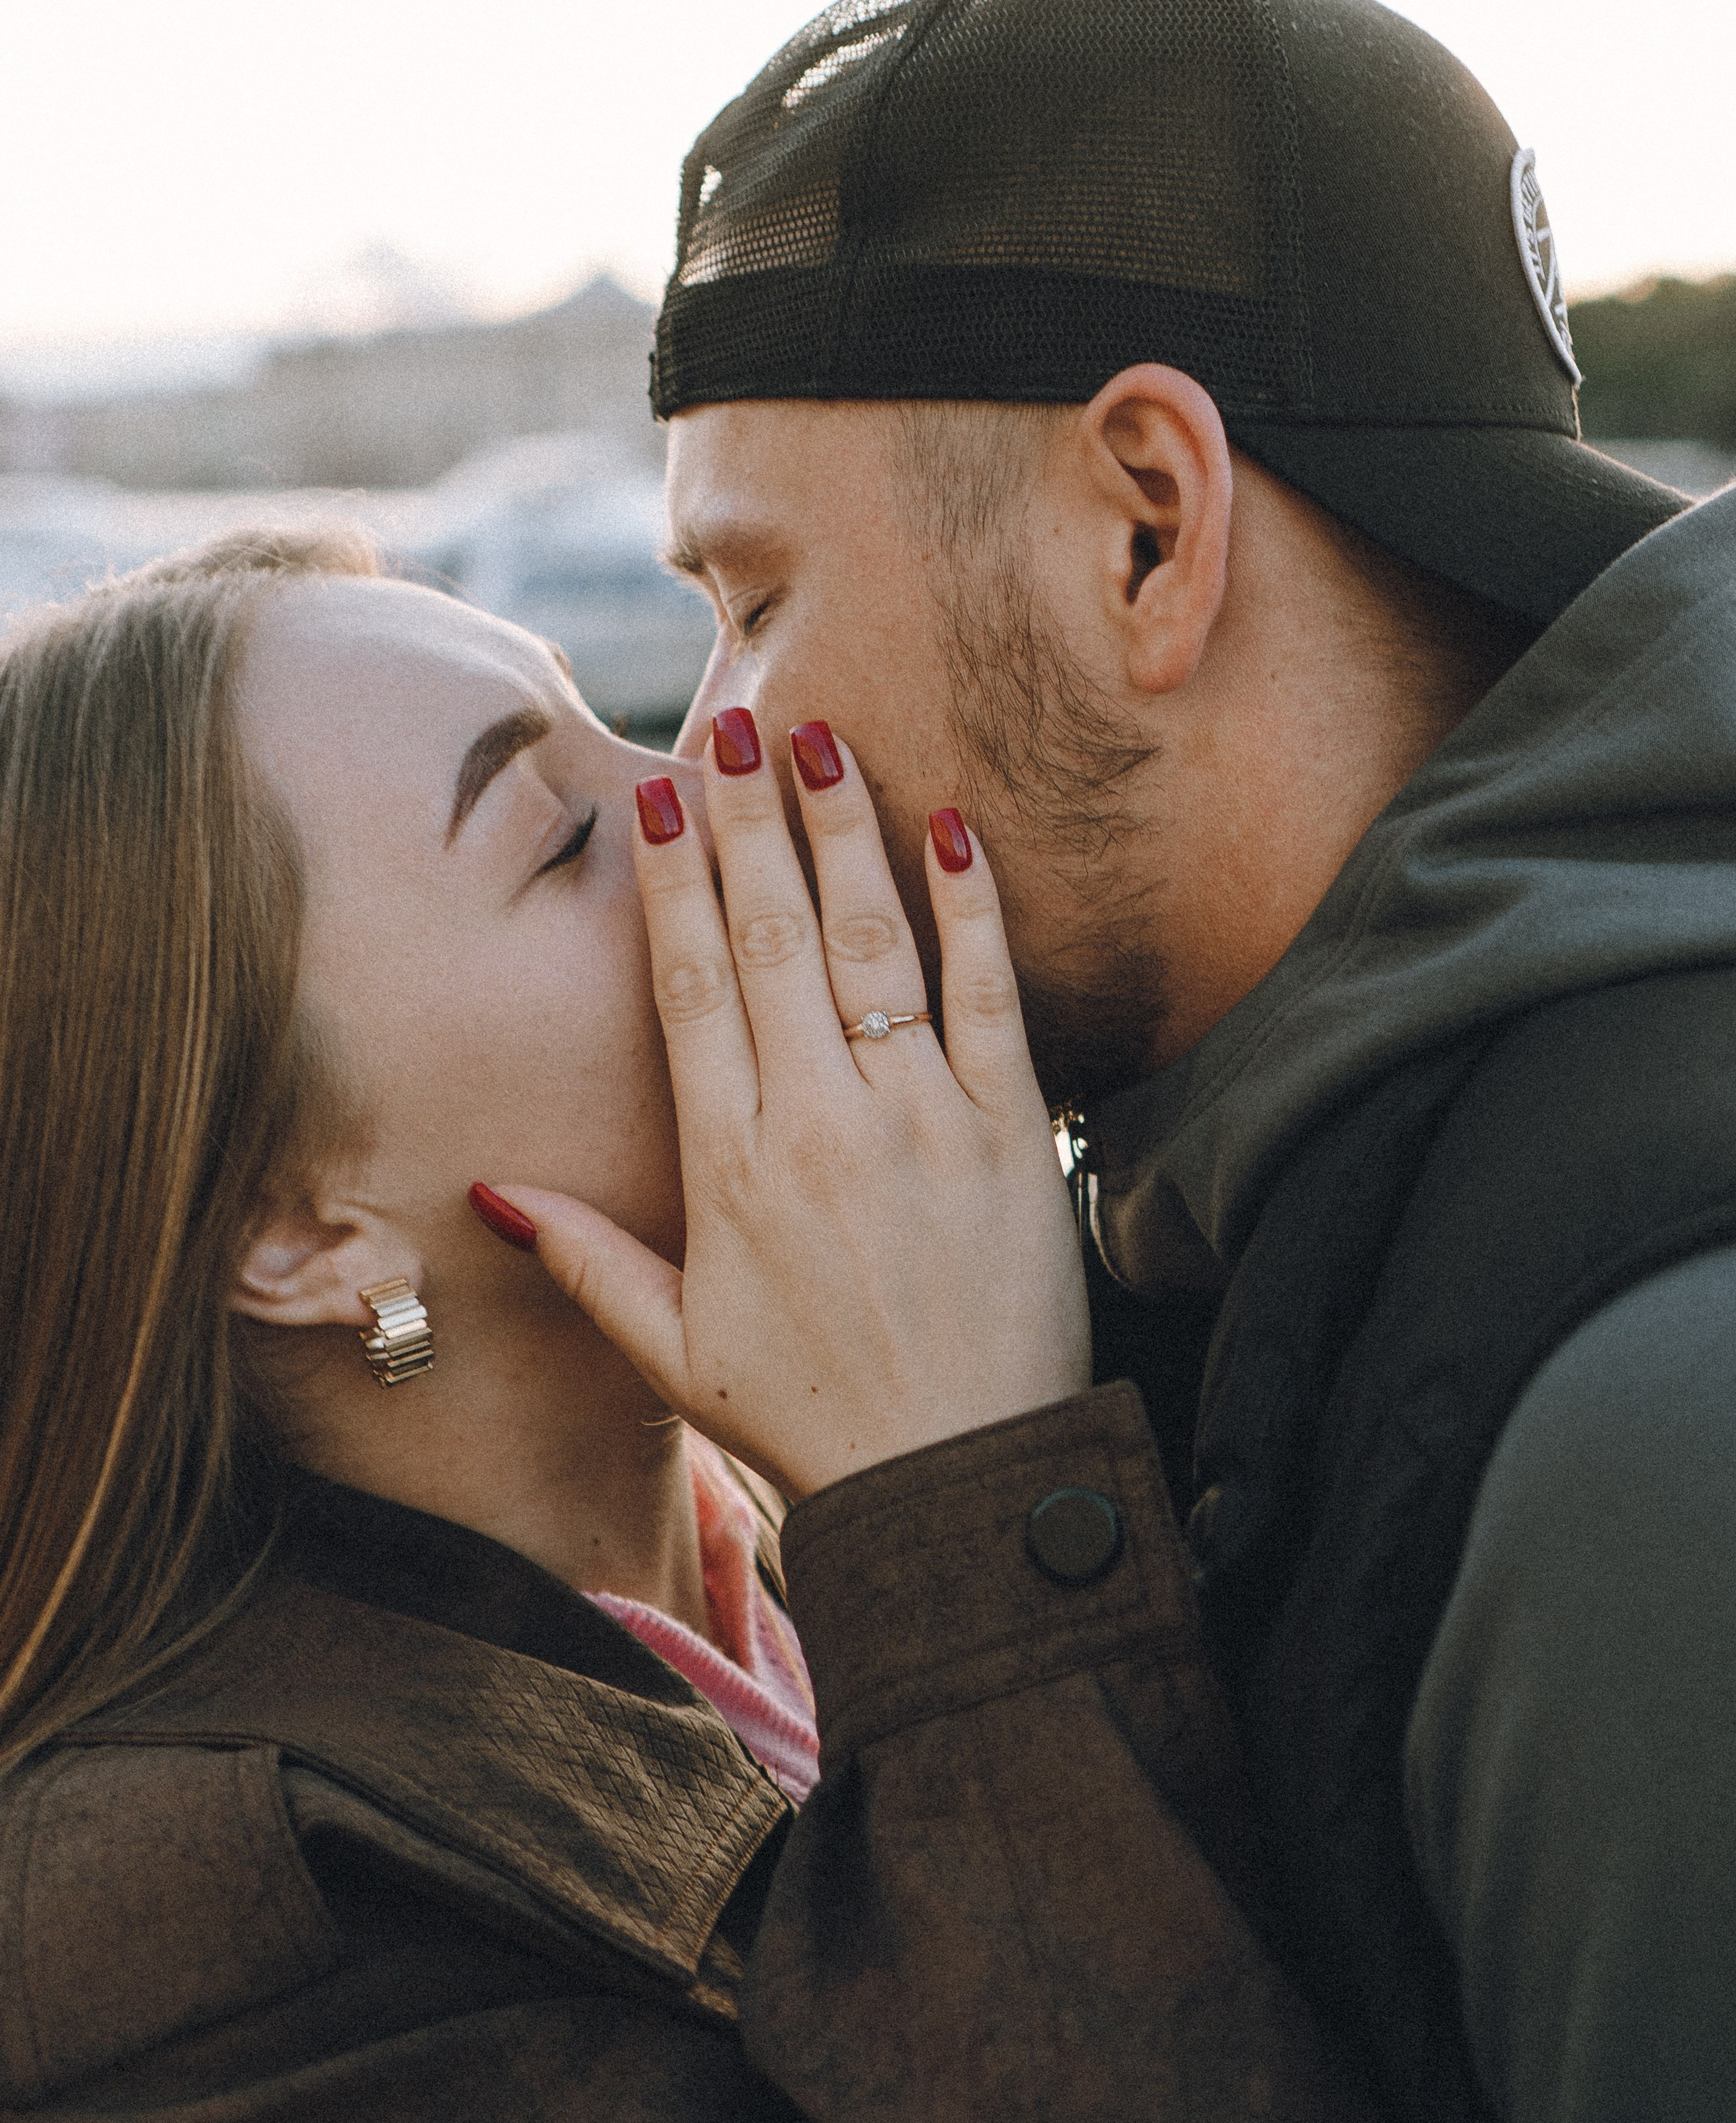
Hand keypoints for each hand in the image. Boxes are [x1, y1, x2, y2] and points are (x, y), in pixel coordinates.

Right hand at [487, 716, 1089, 1499]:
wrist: (964, 1484)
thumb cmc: (813, 1420)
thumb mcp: (675, 1352)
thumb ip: (586, 1260)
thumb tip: (493, 1191)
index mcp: (730, 1169)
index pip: (692, 992)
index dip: (671, 889)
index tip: (656, 803)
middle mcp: (819, 1125)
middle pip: (774, 940)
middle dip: (747, 824)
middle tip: (732, 729)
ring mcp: (920, 1120)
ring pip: (872, 944)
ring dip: (846, 833)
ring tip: (824, 742)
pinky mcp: (1011, 1132)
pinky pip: (991, 996)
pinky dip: (972, 908)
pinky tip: (953, 827)